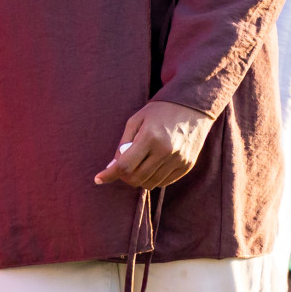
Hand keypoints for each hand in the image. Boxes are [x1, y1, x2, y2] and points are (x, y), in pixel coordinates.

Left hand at [93, 100, 213, 189]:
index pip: (125, 165)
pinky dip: (154, 178)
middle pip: (137, 178)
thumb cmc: (159, 112)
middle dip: (124, 177)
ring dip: (139, 178)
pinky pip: (164, 183)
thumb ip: (123, 144)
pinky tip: (152, 165)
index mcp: (150, 136)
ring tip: (139, 163)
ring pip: (150, 184)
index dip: (109, 175)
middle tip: (122, 168)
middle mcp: (165, 151)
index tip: (98, 179)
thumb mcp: (136, 120)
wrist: (192, 107)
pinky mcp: (187, 166)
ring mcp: (178, 160)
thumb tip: (112, 167)